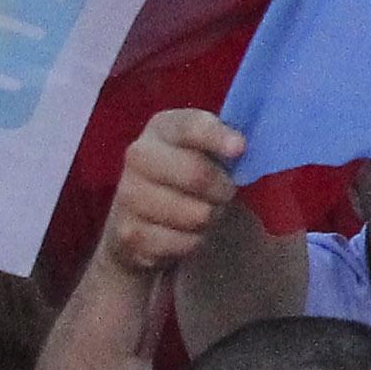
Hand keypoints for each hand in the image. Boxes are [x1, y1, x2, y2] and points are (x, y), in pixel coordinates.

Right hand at [105, 107, 242, 275]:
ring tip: (206, 210)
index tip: (240, 148)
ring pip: (195, 214)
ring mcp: (128, 196)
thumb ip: (225, 143)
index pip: (190, 126)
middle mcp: (139, 156)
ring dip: (211, 217)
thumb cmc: (188, 173)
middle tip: (227, 192)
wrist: (143, 217)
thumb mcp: (205, 149)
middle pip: (196, 174)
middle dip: (222, 188)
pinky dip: (195, 241)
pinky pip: (184, 242)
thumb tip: (242, 147)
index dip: (216, 137)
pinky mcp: (129, 234)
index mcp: (163, 127)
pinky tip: (187, 232)